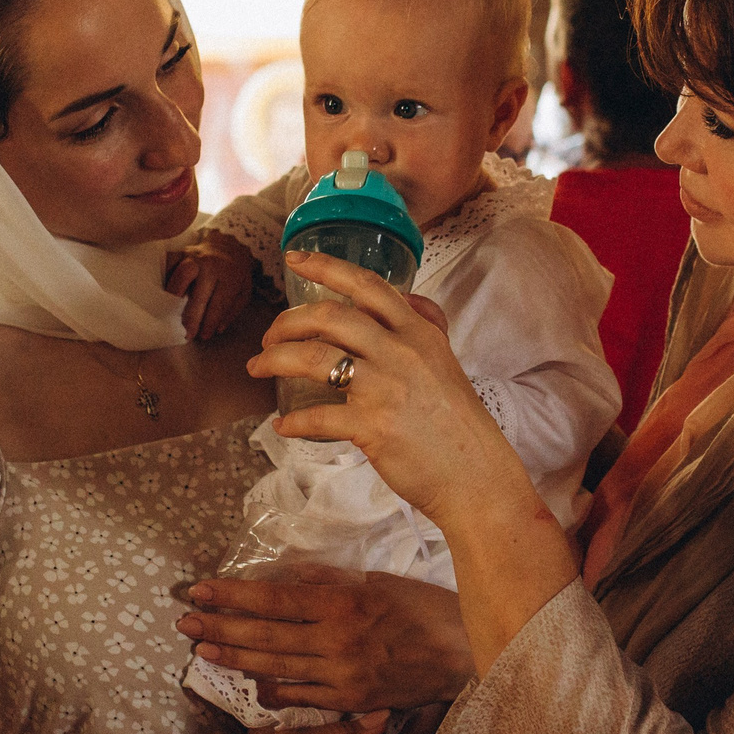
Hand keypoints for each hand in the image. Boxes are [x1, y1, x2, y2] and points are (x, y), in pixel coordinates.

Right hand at [165, 235, 257, 340]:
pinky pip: (168, 264)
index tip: (203, 336)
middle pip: (199, 291)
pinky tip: (162, 292)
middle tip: (186, 333)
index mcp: (230, 276)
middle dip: (192, 315)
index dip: (210, 322)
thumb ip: (233, 310)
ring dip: (175, 296)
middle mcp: (212, 265)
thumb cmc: (235, 273)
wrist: (228, 244)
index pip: (219, 303)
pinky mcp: (180, 252)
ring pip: (182, 274)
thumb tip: (218, 329)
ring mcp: (194, 256)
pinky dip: (164, 277)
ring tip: (169, 312)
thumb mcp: (244, 290)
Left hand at [179, 563, 472, 713]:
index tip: (199, 590)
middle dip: (219, 627)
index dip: (232, 594)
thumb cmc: (425, 610)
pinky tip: (252, 683)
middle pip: (264, 634)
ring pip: (275, 667)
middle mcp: (335, 640)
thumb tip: (287, 574)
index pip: (273, 597)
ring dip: (236, 658)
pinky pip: (301, 698)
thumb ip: (329, 580)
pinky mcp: (350, 701)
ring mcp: (341, 675)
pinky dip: (273, 690)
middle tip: (184, 623)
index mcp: (341, 602)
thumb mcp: (379, 582)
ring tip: (203, 650)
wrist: (466, 657)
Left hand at [249, 250, 536, 528]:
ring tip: (258, 368)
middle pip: (330, 316)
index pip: (368, 285)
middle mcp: (400, 352)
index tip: (293, 258)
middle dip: (287, 321)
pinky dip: (293, 421)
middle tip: (268, 336)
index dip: (326, 265)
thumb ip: (426, 326)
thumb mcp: (446, 360)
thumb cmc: (458, 423)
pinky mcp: (372, 426)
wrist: (475, 475)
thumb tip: (407, 299)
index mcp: (418, 332)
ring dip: (275, 359)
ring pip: (314, 359)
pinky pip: (317, 417)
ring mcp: (385, 388)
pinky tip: (283, 426)